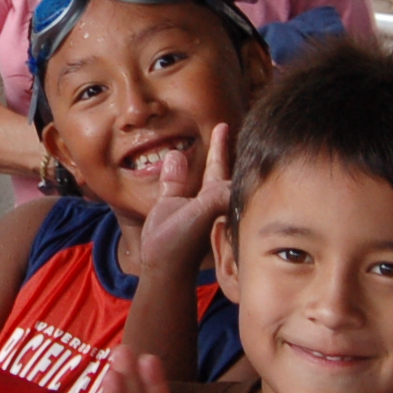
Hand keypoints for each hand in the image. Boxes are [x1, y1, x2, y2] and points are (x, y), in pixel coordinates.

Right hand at [136, 124, 232, 276]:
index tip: (229, 127)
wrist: (162, 266)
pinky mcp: (173, 207)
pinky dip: (178, 168)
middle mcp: (207, 198)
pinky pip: (177, 180)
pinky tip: (175, 157)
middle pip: (216, 168)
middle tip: (222, 127)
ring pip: (196, 174)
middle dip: (219, 148)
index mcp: (216, 198)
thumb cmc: (182, 244)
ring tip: (203, 139)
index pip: (226, 169)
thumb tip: (228, 180)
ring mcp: (191, 203)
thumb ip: (213, 196)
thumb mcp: (200, 215)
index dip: (225, 149)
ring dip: (200, 157)